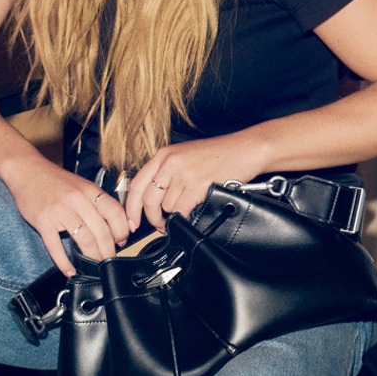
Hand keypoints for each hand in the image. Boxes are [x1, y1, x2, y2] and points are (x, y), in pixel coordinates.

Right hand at [2, 157, 129, 273]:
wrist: (26, 170)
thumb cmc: (55, 180)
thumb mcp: (81, 185)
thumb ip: (97, 202)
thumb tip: (117, 224)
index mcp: (90, 190)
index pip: (115, 212)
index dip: (122, 230)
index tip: (122, 242)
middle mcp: (77, 200)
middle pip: (101, 231)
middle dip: (108, 251)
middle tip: (109, 261)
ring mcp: (60, 211)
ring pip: (84, 240)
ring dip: (92, 258)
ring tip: (95, 266)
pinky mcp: (43, 221)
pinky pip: (56, 247)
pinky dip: (64, 263)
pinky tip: (70, 271)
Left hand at [126, 132, 267, 233]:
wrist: (245, 149)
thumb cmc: (219, 155)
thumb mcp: (185, 157)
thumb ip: (166, 173)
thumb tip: (152, 200)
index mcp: (163, 155)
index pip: (137, 184)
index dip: (131, 207)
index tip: (132, 221)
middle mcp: (170, 162)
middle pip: (148, 200)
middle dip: (152, 218)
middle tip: (159, 225)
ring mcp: (182, 173)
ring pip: (166, 207)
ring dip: (175, 214)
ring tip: (187, 209)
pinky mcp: (196, 185)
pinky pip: (181, 210)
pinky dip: (185, 216)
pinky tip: (193, 210)